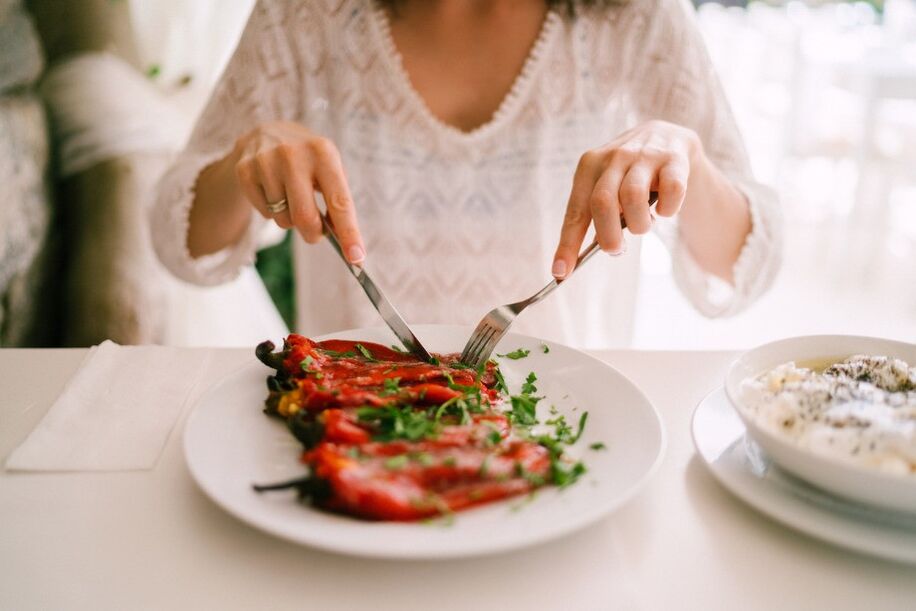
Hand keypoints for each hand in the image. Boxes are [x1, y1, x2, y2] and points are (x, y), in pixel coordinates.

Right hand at [233, 121, 364, 262]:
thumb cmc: (308, 159)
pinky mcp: (245, 171)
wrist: (266, 132)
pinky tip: (273, 191)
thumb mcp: (329, 166)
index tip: (357, 258)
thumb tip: (344, 241)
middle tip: (316, 234)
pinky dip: (273, 212)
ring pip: (284, 219)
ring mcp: (265, 162)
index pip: (339, 201)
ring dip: (292, 220)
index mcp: (323, 153)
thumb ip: (337, 200)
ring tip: (292, 198)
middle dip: (314, 234)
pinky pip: (264, 214)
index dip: (349, 233)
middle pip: (305, 218)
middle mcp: (293, 154)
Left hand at [551, 120, 700, 277]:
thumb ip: (598, 215)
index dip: (567, 244)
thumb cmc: (630, 175)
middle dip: (608, 236)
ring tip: (643, 224)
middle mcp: (614, 157)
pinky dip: (668, 209)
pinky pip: (671, 192)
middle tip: (616, 249)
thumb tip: (589, 252)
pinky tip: (664, 210)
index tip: (561, 272)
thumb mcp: (608, 187)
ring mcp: (645, 155)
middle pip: (603, 203)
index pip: (575, 211)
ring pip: (634, 198)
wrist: (668, 138)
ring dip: (639, 225)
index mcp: (589, 166)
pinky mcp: (674, 160)